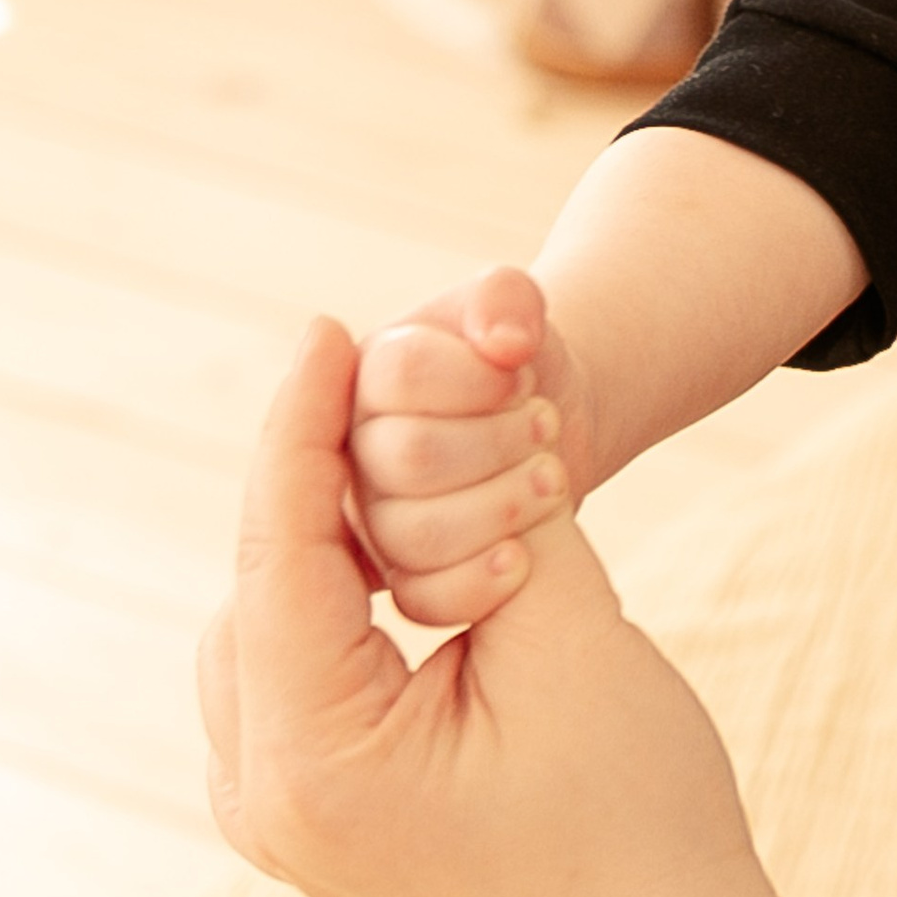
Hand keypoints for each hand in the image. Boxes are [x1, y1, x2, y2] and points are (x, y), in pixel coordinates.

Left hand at [205, 319, 774, 896]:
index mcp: (312, 762)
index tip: (326, 328)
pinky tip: (396, 552)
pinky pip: (292, 676)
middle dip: (321, 478)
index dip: (302, 426)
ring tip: (397, 460)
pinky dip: (337, 604)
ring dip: (328, 541)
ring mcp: (279, 820)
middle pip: (262, 583)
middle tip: (379, 380)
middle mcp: (266, 799)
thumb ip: (507, 509)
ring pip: (268, 624)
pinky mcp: (314, 819)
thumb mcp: (575, 636)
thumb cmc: (638, 818)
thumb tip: (470, 406)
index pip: (281, 549)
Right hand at [349, 266, 590, 623]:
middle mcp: (348, 451)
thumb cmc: (514, 358)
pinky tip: (524, 553)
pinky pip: (424, 597)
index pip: (399, 375)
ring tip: (548, 478)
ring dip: (502, 506)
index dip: (475, 376)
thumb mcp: (513, 310)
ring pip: (415, 534)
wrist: (538, 418)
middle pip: (409, 457)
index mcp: (359, 375)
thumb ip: (504, 299)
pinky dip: (483, 579)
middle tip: (545, 426)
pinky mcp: (403, 578)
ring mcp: (369, 520)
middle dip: (498, 442)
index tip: (519, 367)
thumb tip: (504, 340)